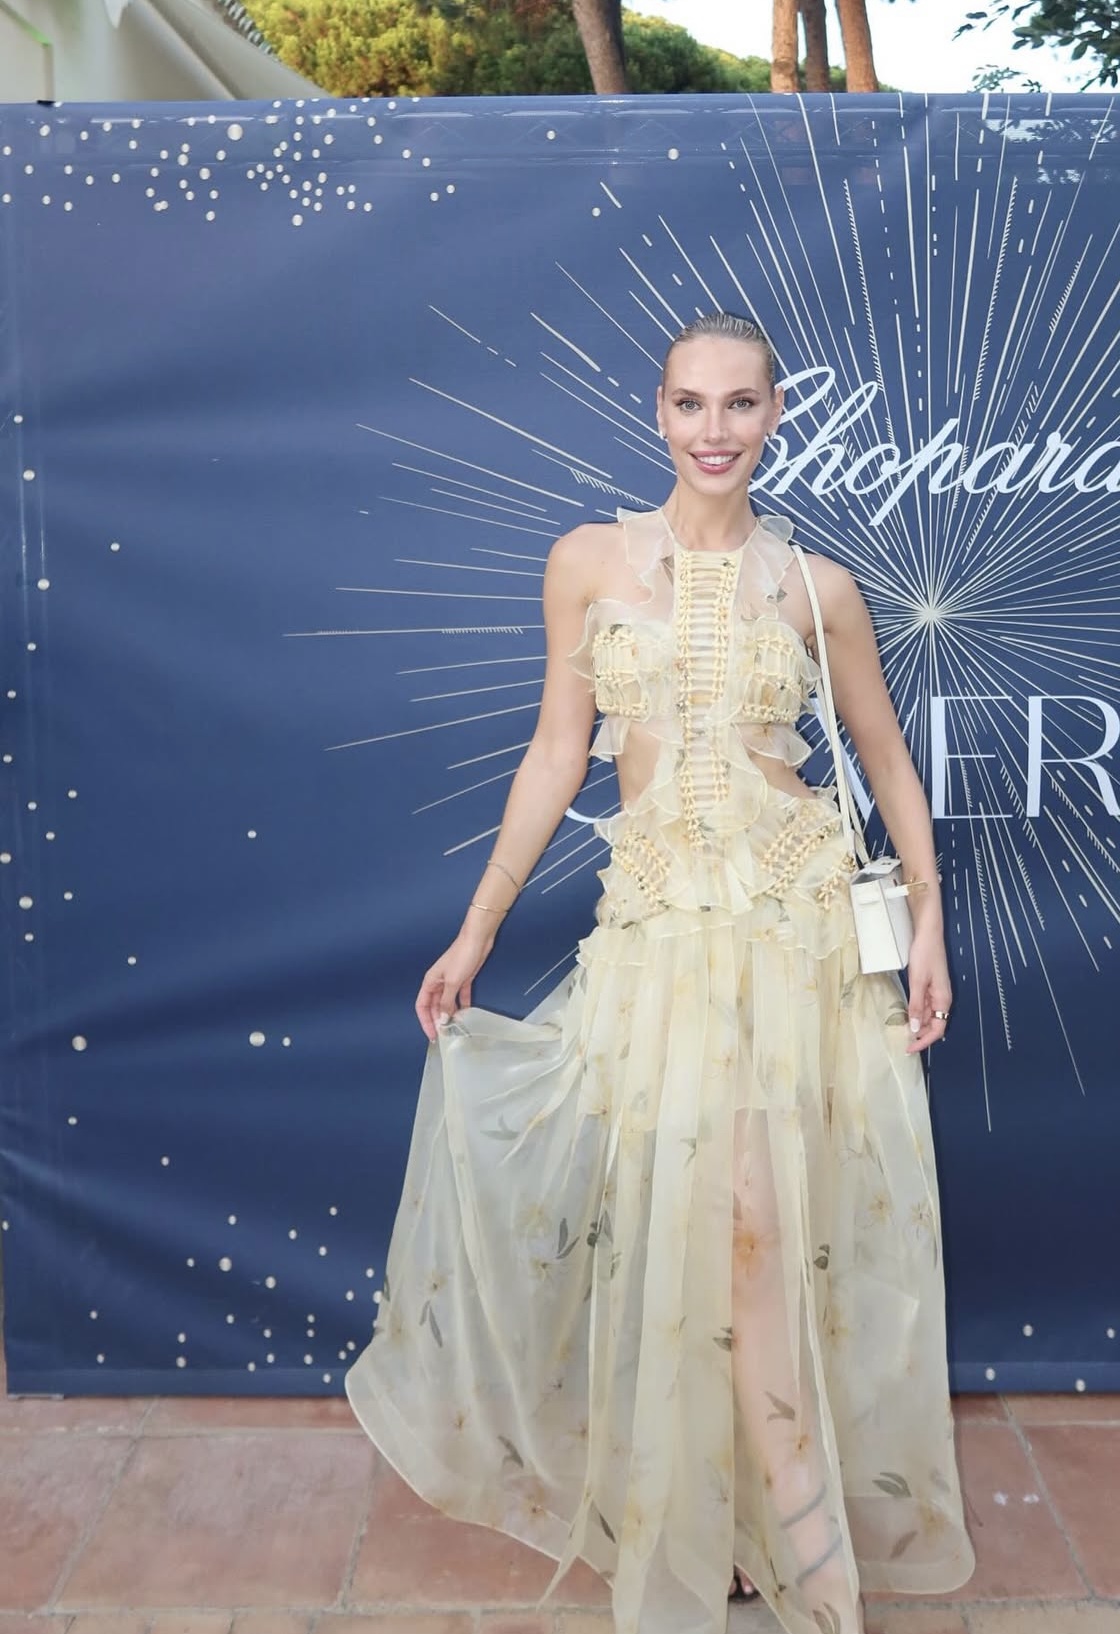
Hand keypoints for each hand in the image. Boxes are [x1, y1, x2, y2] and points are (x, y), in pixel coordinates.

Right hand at [415, 930, 493, 1041]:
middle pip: (434, 1006)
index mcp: (430, 982)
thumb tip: (442, 1019)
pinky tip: (466, 1015)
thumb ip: (446, 1002)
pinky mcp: (463, 980)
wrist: (478, 940)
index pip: (422, 1006)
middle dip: (438, 1020)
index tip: (432, 1034)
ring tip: (456, 1028)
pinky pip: (460, 997)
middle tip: (445, 1035)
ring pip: (447, 1003)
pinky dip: (462, 1006)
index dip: (425, 1021)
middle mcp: (439, 983)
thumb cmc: (462, 956)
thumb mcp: (452, 982)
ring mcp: (451, 982)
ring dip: (450, 1015)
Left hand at [905, 926, 951, 1053]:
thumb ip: (916, 1006)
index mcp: (943, 1000)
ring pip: (928, 1016)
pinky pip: (924, 1005)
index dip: (924, 1042)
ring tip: (901, 1030)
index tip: (910, 1049)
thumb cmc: (925, 954)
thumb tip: (915, 1029)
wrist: (928, 933)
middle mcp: (942, 999)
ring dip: (917, 1024)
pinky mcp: (930, 985)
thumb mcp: (917, 982)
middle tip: (902, 1042)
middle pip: (933, 1025)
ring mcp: (936, 992)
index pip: (938, 1030)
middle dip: (919, 1035)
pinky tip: (905, 1014)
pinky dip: (915, 1012)